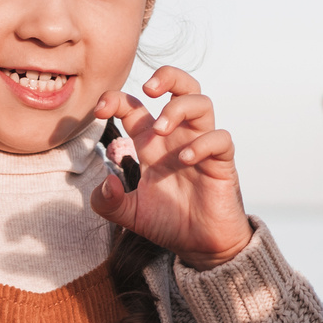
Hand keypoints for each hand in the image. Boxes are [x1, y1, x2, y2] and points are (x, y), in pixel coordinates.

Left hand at [88, 67, 254, 268]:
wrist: (202, 246)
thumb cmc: (168, 223)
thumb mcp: (129, 215)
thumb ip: (108, 203)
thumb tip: (106, 181)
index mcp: (151, 143)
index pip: (135, 106)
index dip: (116, 99)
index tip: (101, 110)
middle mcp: (177, 137)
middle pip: (181, 86)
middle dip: (166, 76)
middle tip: (148, 89)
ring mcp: (201, 146)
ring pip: (202, 102)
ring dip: (180, 107)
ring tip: (162, 128)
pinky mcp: (221, 163)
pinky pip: (220, 138)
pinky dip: (202, 143)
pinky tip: (185, 160)